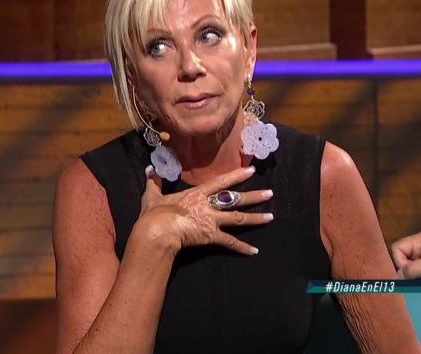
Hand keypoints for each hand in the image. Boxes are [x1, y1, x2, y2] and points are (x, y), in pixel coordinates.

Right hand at [136, 164, 273, 255]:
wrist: (157, 231)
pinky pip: (230, 242)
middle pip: (235, 199)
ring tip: (271, 217)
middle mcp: (208, 205)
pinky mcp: (211, 236)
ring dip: (256, 218)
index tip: (251, 171)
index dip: (237, 175)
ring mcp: (212, 220)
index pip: (221, 181)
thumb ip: (154, 182)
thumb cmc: (155, 214)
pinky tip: (254, 251)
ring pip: (238, 218)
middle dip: (254, 196)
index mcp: (197, 194)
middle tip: (270, 193)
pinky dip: (242, 247)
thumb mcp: (152, 196)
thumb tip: (149, 169)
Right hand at [390, 231, 420, 280]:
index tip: (412, 273)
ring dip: (417, 275)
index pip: (396, 249)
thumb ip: (412, 269)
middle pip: (402, 257)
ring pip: (411, 266)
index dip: (400, 262)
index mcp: (419, 240)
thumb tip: (398, 276)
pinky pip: (420, 270)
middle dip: (409, 270)